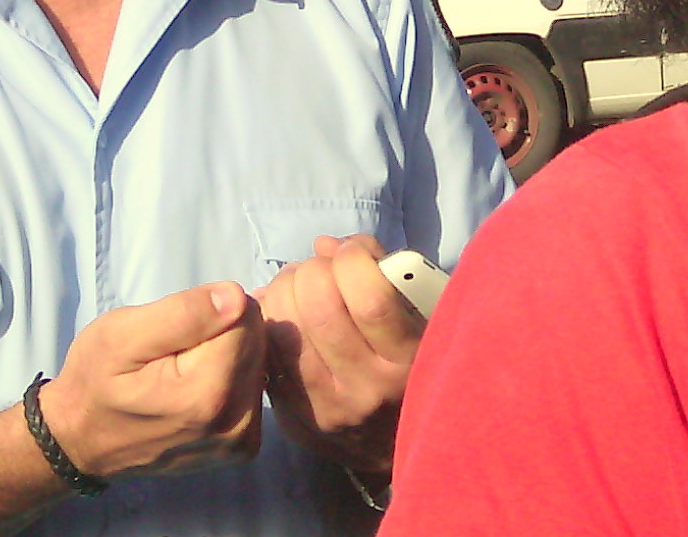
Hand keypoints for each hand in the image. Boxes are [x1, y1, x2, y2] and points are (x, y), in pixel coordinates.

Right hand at [38, 282, 266, 481]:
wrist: (82, 440)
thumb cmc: (95, 380)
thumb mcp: (121, 334)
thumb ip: (182, 314)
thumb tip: (236, 297)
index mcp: (207, 394)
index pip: (245, 315)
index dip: (210, 309)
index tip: (175, 329)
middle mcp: (235, 423)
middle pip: (257, 339)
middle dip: (221, 331)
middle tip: (175, 349)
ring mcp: (242, 440)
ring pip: (259, 360)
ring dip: (226, 354)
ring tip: (182, 368)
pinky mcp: (243, 446)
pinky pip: (253, 387)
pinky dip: (230, 378)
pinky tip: (196, 386)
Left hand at [256, 235, 423, 476]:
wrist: (396, 442)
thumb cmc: (411, 361)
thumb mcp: (421, 316)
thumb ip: (384, 273)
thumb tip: (325, 246)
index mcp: (407, 359)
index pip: (371, 299)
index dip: (353, 260)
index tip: (353, 254)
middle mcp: (367, 388)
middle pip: (319, 308)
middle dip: (311, 272)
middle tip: (319, 270)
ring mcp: (326, 406)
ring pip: (284, 329)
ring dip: (283, 291)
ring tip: (299, 287)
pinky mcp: (295, 416)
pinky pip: (267, 353)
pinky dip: (267, 320)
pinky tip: (282, 313)